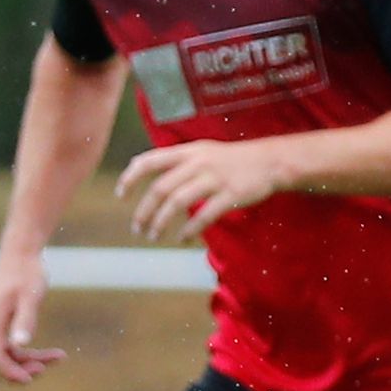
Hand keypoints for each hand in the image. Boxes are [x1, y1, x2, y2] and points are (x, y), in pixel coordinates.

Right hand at [0, 249, 62, 383]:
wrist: (19, 254)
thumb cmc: (27, 273)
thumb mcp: (31, 296)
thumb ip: (25, 320)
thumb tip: (20, 344)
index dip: (11, 372)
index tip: (32, 378)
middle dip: (20, 369)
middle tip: (48, 365)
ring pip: (4, 357)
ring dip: (28, 362)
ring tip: (58, 357)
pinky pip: (8, 348)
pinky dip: (27, 353)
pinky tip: (53, 353)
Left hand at [119, 135, 292, 244]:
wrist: (270, 162)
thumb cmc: (231, 160)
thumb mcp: (202, 151)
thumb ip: (176, 161)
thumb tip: (143, 171)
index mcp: (187, 152)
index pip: (149, 161)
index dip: (130, 178)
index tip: (120, 195)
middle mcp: (198, 163)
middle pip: (161, 188)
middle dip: (144, 211)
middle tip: (137, 228)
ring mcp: (215, 179)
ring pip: (178, 202)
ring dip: (161, 222)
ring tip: (153, 236)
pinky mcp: (230, 194)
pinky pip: (204, 215)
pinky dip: (190, 229)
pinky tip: (182, 239)